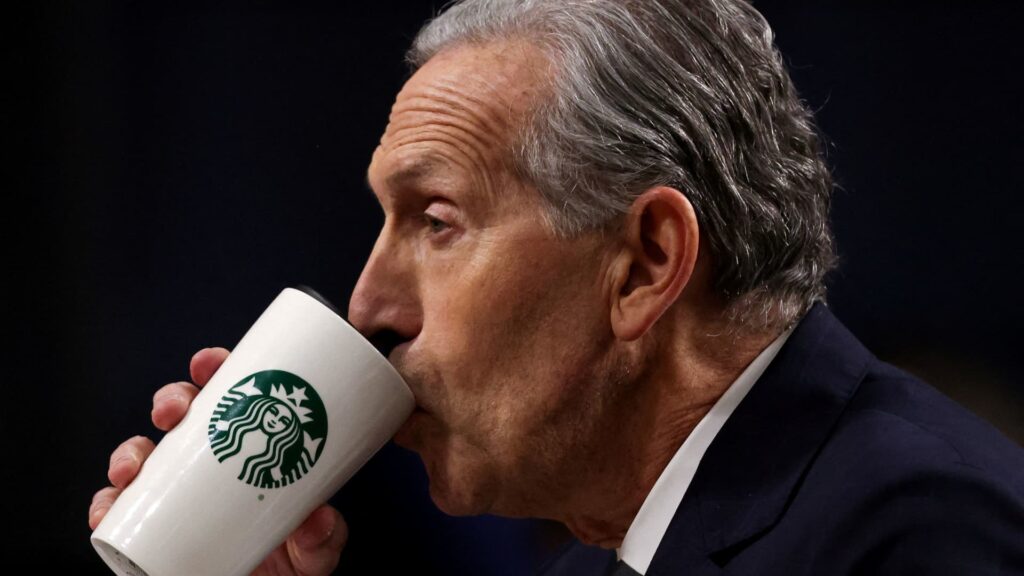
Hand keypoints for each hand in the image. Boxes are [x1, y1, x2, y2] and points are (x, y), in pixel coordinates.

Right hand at [88, 347, 347, 575]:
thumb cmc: (295, 563)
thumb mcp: (317, 549)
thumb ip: (323, 538)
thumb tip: (318, 520)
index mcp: (251, 449)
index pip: (232, 396)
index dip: (214, 369)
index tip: (209, 363)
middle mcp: (210, 464)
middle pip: (183, 415)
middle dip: (171, 401)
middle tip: (173, 411)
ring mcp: (179, 493)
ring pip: (145, 454)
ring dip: (130, 450)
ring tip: (133, 465)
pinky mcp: (154, 527)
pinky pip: (120, 508)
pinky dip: (106, 503)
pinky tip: (108, 506)